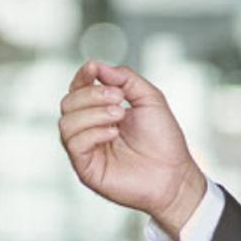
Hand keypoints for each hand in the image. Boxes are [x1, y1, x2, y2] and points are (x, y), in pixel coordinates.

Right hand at [59, 60, 205, 234]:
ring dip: (92, 113)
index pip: (77, 88)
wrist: (174, 174)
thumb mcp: (149, 98)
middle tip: (119, 98)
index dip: (82, 76)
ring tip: (119, 115)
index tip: (93, 68)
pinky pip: (74, 144)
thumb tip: (97, 66)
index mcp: (99, 110)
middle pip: (68, 102)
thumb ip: (125, 78)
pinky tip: (113, 133)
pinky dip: (92, 132)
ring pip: (66, 122)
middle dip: (91, 94)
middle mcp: (88, 128)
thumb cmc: (163, 138)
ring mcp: (86, 149)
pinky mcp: (86, 169)